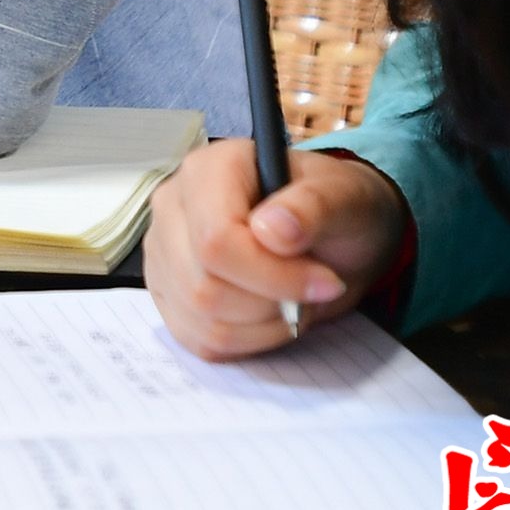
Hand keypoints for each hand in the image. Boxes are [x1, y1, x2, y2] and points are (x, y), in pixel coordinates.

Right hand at [143, 142, 409, 359]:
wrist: (330, 235)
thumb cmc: (334, 208)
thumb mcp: (345, 197)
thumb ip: (314, 206)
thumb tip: (275, 229)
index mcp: (208, 170)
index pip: (215, 240)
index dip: (272, 274)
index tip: (325, 282)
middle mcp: (173, 207)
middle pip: (205, 286)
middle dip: (271, 302)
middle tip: (312, 290)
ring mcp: (164, 253)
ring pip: (201, 318)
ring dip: (263, 324)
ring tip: (293, 299)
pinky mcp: (168, 292)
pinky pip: (200, 338)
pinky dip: (248, 340)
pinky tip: (271, 314)